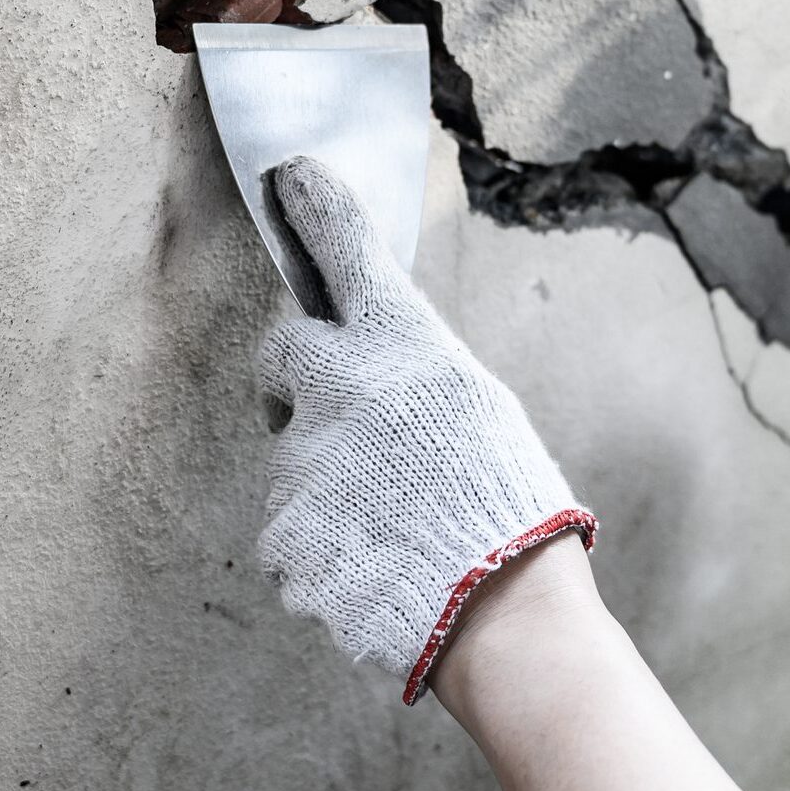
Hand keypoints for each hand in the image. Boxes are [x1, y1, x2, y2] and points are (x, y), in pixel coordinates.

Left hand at [256, 156, 595, 702]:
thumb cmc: (508, 503)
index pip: (346, 248)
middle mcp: (336, 386)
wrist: (500, 613)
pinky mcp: (280, 532)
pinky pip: (290, 525)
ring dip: (325, 480)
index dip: (315, 206)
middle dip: (298, 379)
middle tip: (344, 420)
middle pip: (281, 354)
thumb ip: (410, 369)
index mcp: (397, 345)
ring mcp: (300, 462)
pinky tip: (370, 560)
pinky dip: (321, 540)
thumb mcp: (476, 405)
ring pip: (292, 456)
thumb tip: (370, 358)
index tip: (291, 177)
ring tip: (389, 524)